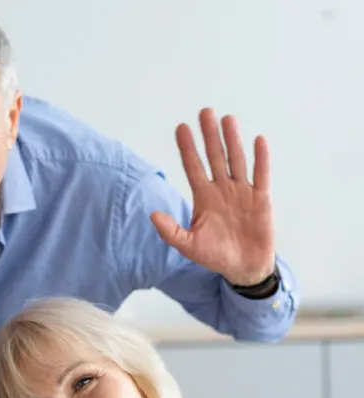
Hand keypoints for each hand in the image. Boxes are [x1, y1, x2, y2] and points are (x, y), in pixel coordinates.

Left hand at [151, 108, 274, 285]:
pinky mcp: (261, 199)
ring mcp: (242, 192)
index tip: (180, 127)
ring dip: (232, 140)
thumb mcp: (188, 245)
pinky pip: (261, 175)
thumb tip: (152, 214)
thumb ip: (171, 231)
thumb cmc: (215, 255)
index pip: (193, 167)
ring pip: (236, 160)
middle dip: (209, 135)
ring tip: (227, 119)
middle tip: (205, 112)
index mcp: (203, 197)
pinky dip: (261, 159)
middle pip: (214, 157)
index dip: (187, 148)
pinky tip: (258, 140)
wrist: (243, 268)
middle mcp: (222, 189)